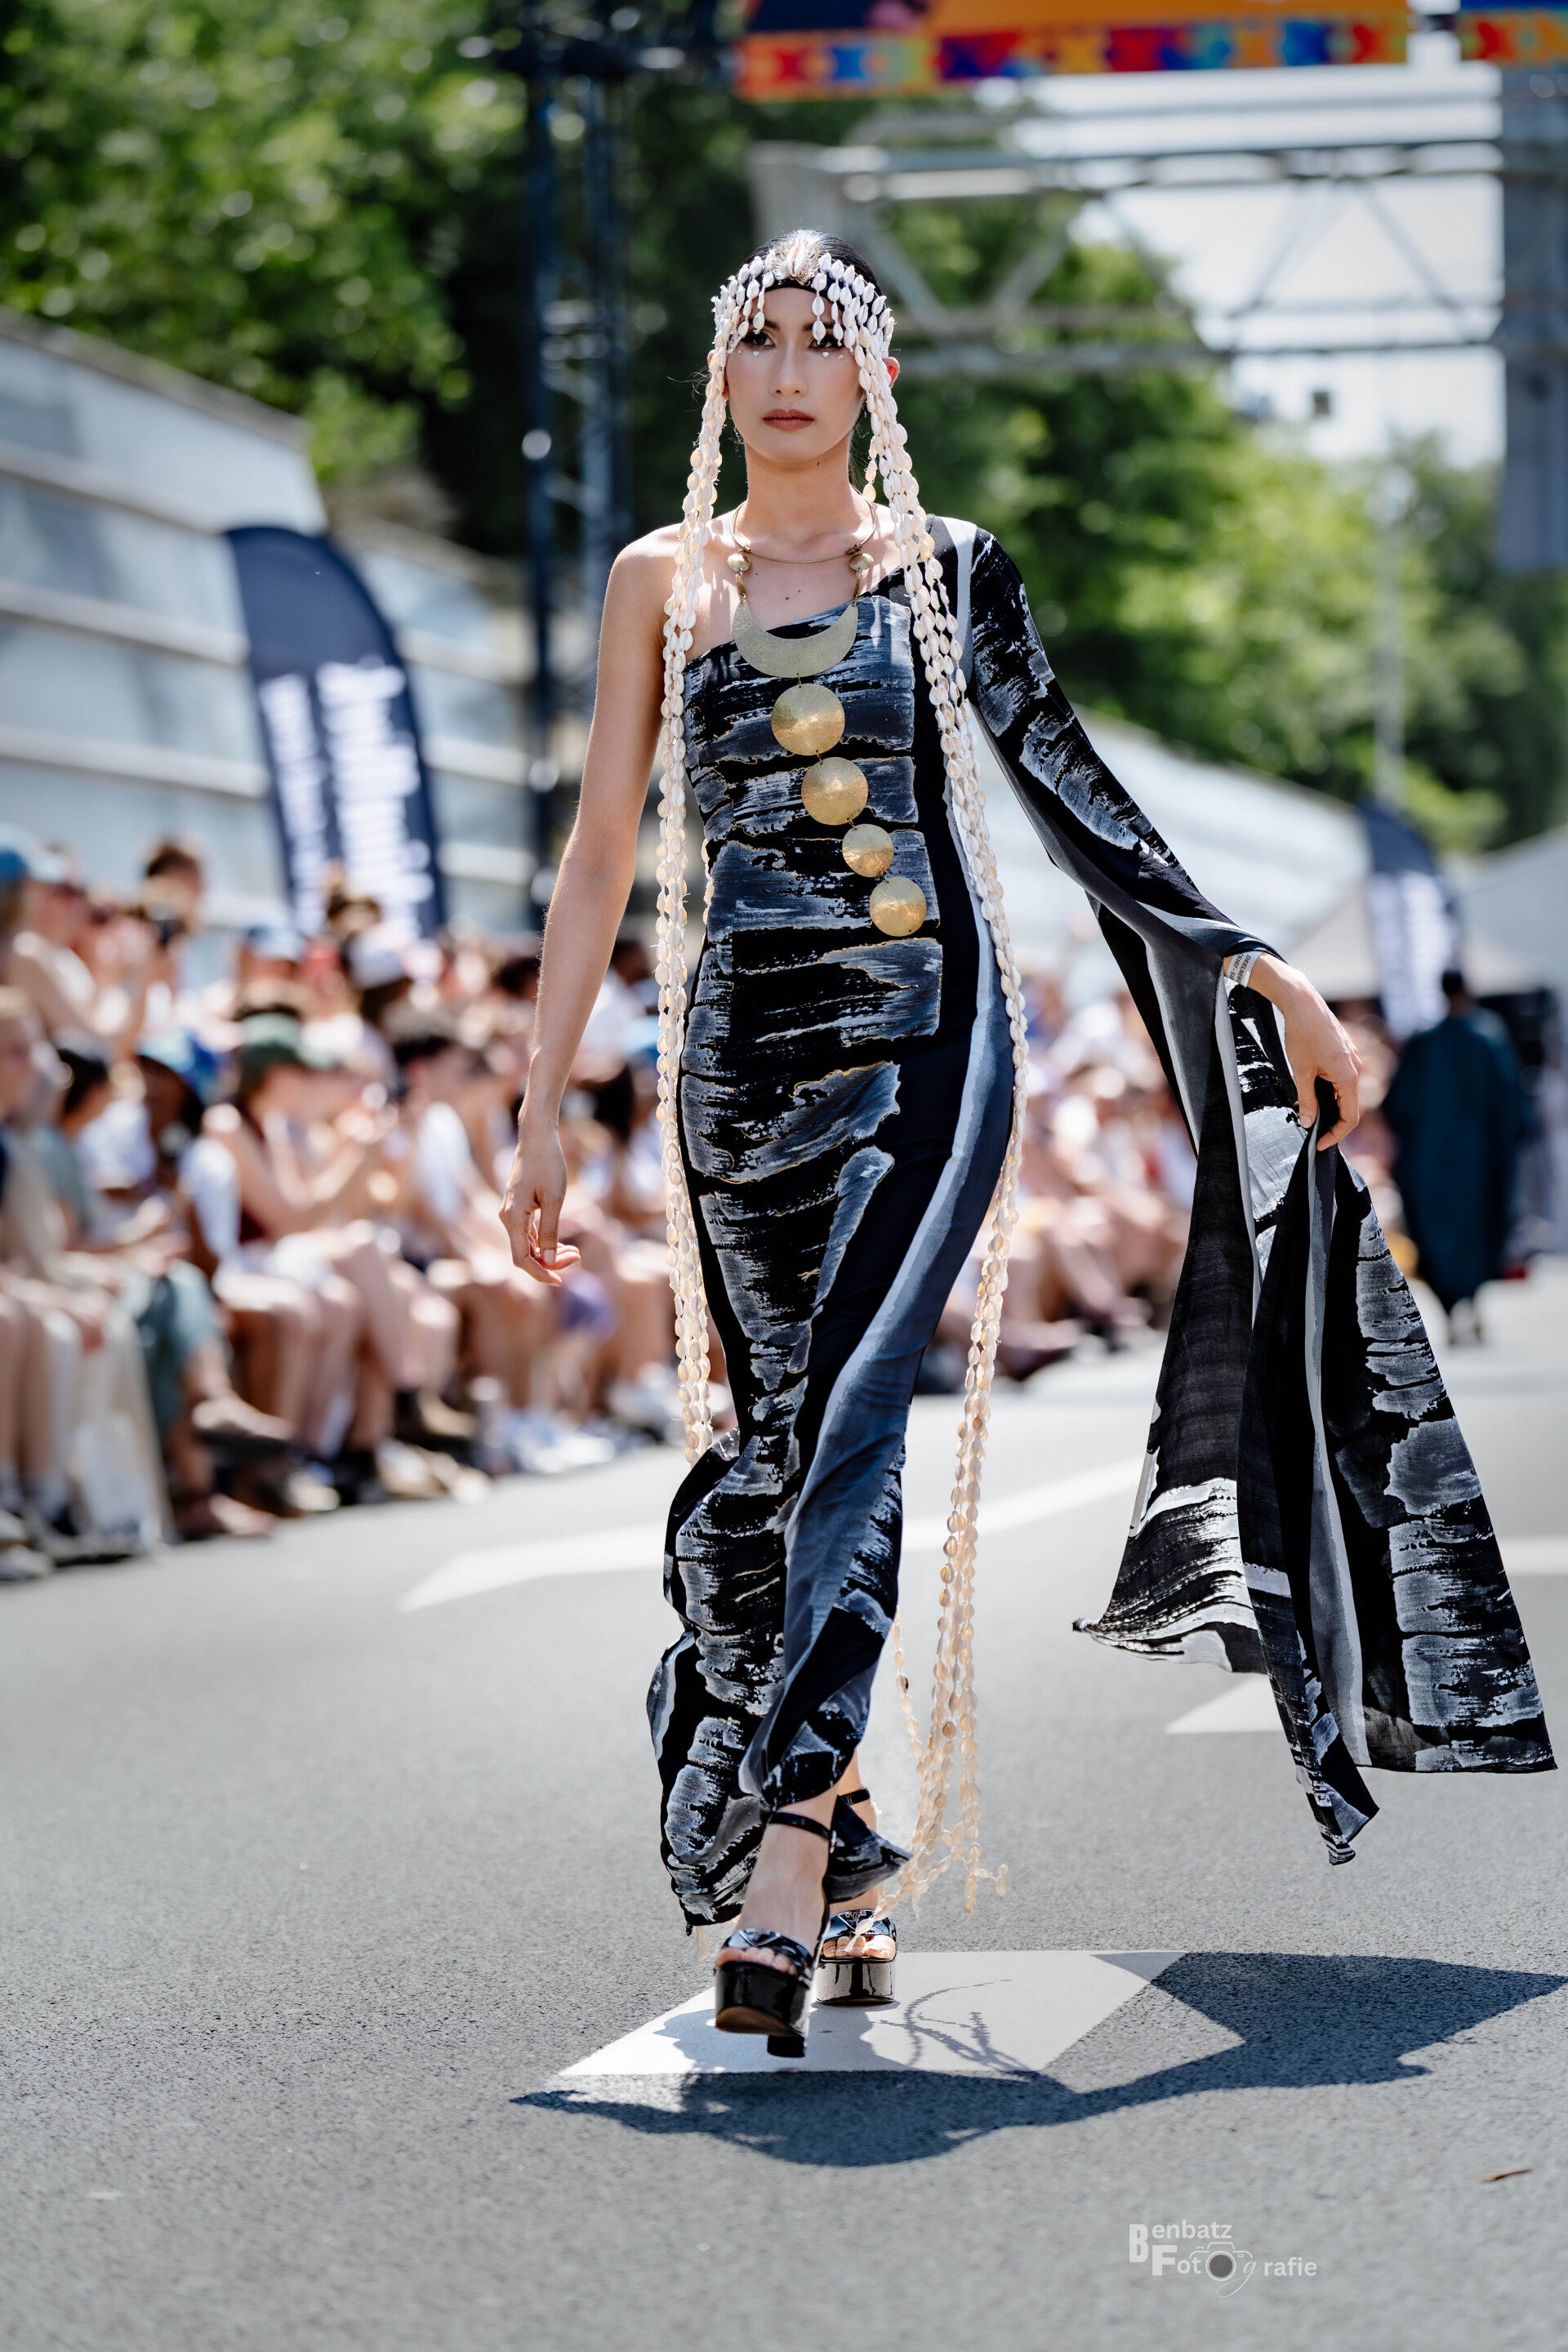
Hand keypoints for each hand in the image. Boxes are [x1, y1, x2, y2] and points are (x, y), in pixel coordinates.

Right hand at [500, 1118, 581, 1287]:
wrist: (537, 1137)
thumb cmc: (548, 1164)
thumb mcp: (554, 1200)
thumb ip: (551, 1232)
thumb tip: (550, 1261)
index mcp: (512, 1218)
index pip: (522, 1259)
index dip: (540, 1274)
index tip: (561, 1281)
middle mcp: (507, 1218)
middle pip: (525, 1255)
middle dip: (550, 1263)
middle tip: (578, 1256)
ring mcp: (511, 1213)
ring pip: (528, 1245)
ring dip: (550, 1253)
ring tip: (576, 1252)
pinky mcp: (518, 1208)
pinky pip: (529, 1234)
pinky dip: (545, 1242)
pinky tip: (564, 1244)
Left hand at [1250, 955, 1361, 1149]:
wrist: (1303, 1003)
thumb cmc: (1302, 1035)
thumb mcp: (1301, 1072)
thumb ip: (1306, 1100)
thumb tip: (1308, 1122)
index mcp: (1349, 1077)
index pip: (1350, 1117)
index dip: (1336, 1134)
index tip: (1320, 1143)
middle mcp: (1356, 1069)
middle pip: (1348, 1105)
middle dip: (1331, 1120)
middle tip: (1311, 1129)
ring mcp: (1352, 1059)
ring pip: (1344, 1091)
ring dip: (1328, 1103)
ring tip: (1306, 1108)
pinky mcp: (1345, 1052)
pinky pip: (1341, 1077)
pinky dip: (1328, 1088)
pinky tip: (1310, 1088)